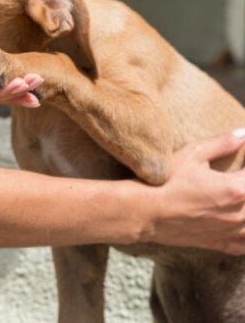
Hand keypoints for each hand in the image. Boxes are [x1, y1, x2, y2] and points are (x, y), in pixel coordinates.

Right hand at [143, 129, 244, 253]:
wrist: (144, 212)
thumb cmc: (165, 181)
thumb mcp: (192, 154)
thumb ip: (222, 144)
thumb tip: (242, 134)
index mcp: (236, 189)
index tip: (241, 165)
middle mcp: (239, 213)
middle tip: (235, 179)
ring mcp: (230, 231)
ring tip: (236, 199)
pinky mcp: (219, 244)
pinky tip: (238, 224)